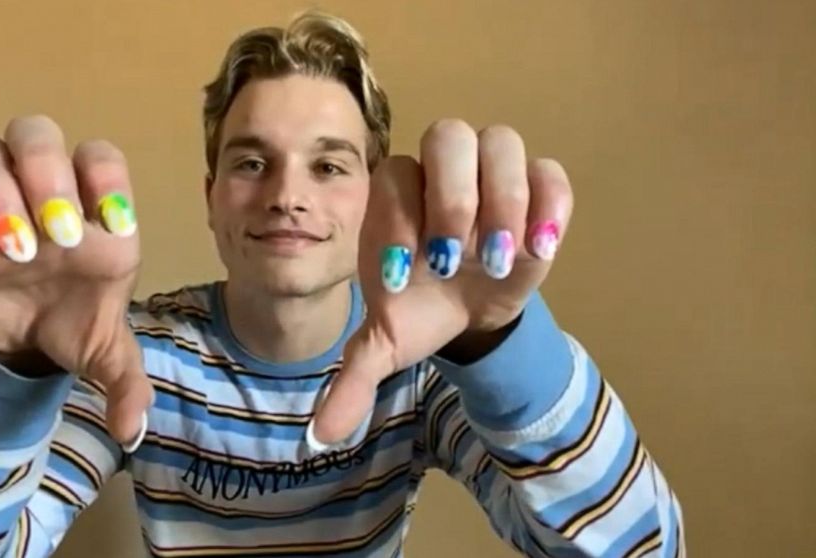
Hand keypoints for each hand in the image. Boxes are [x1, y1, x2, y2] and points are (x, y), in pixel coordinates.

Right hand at [0, 115, 150, 443]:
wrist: (26, 339)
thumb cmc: (75, 325)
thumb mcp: (107, 354)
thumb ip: (126, 384)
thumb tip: (130, 432)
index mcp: (96, 211)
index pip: (101, 157)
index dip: (107, 178)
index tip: (114, 225)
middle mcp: (45, 193)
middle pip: (37, 135)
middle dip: (47, 173)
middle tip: (59, 235)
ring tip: (14, 249)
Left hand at [311, 121, 573, 444]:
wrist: (470, 311)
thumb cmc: (421, 311)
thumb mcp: (388, 345)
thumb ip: (353, 378)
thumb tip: (319, 438)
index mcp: (394, 201)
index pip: (392, 178)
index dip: (397, 221)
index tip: (403, 281)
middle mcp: (439, 175)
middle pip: (447, 136)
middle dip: (452, 198)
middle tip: (453, 262)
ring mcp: (491, 175)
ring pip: (499, 142)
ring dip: (503, 199)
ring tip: (501, 262)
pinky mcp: (536, 188)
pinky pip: (549, 170)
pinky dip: (551, 202)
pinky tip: (541, 250)